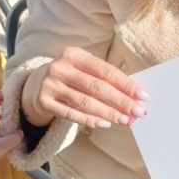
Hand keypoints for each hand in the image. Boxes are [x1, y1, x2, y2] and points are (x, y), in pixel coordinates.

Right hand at [23, 47, 147, 130]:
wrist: (36, 84)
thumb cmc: (70, 77)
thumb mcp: (83, 68)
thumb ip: (104, 78)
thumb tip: (133, 95)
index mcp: (74, 54)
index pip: (105, 71)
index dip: (125, 84)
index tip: (142, 96)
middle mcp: (61, 67)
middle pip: (97, 87)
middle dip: (121, 101)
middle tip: (138, 112)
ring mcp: (51, 85)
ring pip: (86, 102)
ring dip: (109, 113)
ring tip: (125, 120)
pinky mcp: (44, 102)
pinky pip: (72, 113)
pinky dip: (90, 120)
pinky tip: (105, 124)